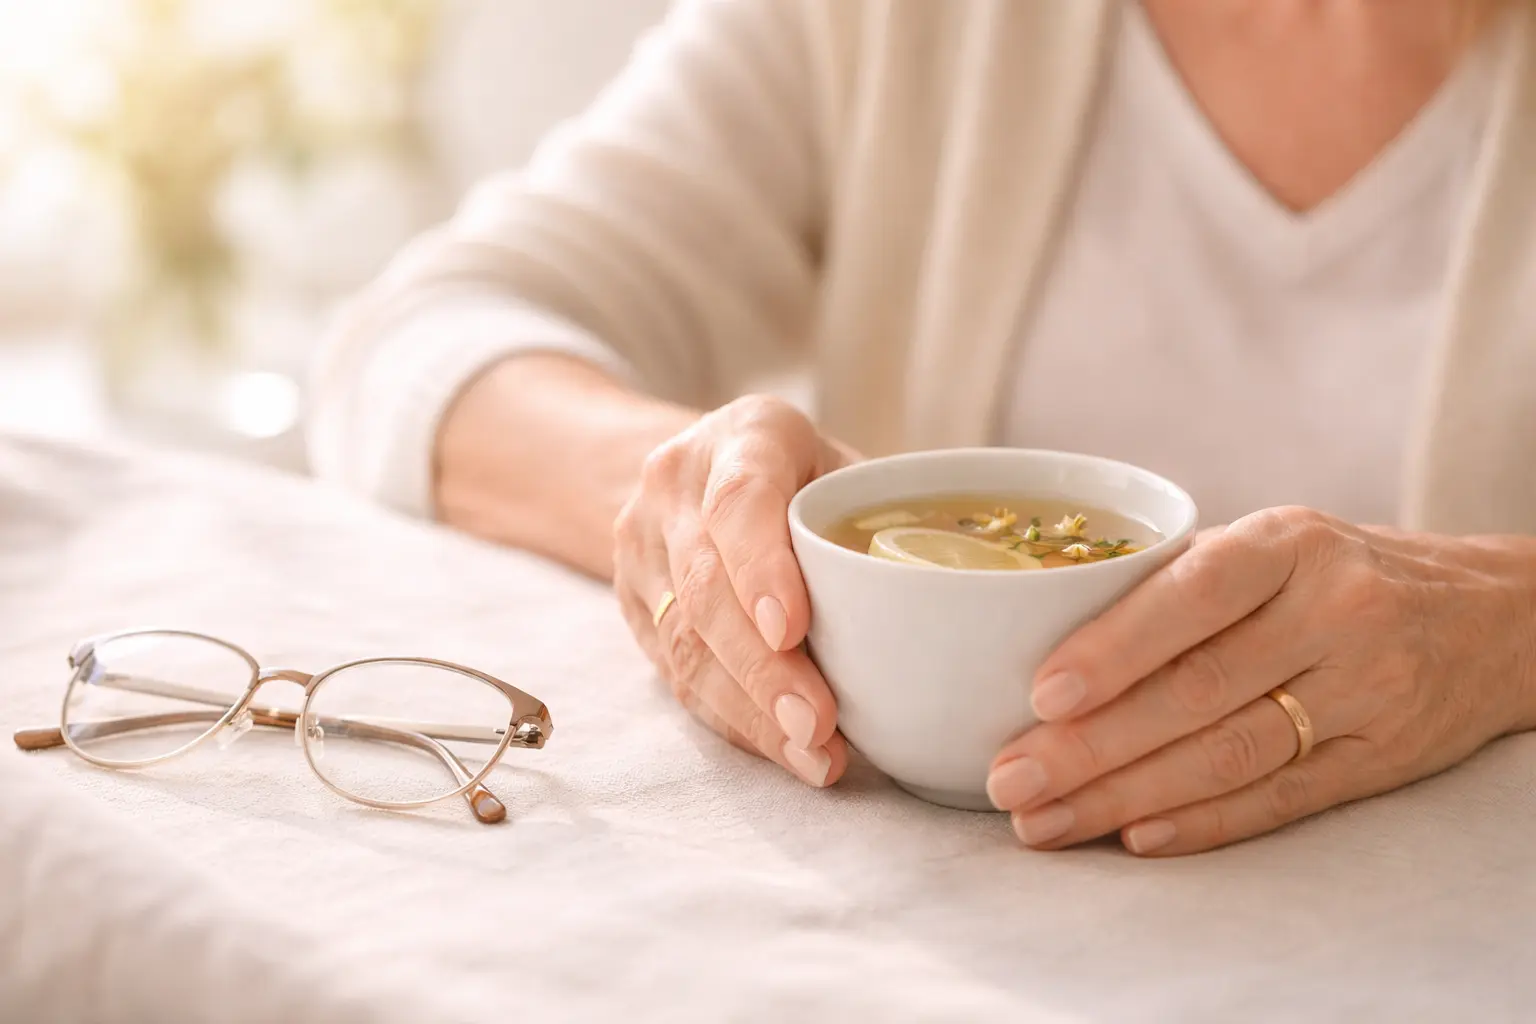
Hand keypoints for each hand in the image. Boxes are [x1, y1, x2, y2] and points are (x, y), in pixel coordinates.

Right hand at [612, 395, 855, 785]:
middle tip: (817, 724)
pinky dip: (735, 719)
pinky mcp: (635, 605)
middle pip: (708, 588)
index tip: (792, 628)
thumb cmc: (802, 470)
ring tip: (812, 754)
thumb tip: (949, 596)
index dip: (761, 567)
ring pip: (686, 642)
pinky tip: (782, 749)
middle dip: (763, 667)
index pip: (739, 501)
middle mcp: (676, 487)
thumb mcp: (846, 464)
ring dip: (751, 710)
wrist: (697, 469)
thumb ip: (883, 515)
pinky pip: (677, 674)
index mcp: (742, 437)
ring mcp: (644, 548)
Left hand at [986, 506, 1535, 855]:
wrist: (1488, 617)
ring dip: (1124, 796)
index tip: (1041, 694)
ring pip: (1228, 755)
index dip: (1114, 649)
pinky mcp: (1382, 759)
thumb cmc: (1336, 573)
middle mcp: (1334, 613)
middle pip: (1196, 691)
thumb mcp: (1273, 543)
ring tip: (1045, 820)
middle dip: (1090, 745)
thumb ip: (1178, 581)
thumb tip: (1041, 634)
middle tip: (1011, 780)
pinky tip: (1134, 837)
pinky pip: (1279, 800)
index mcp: (1289, 545)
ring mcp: (1365, 691)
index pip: (1192, 596)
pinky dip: (1202, 824)